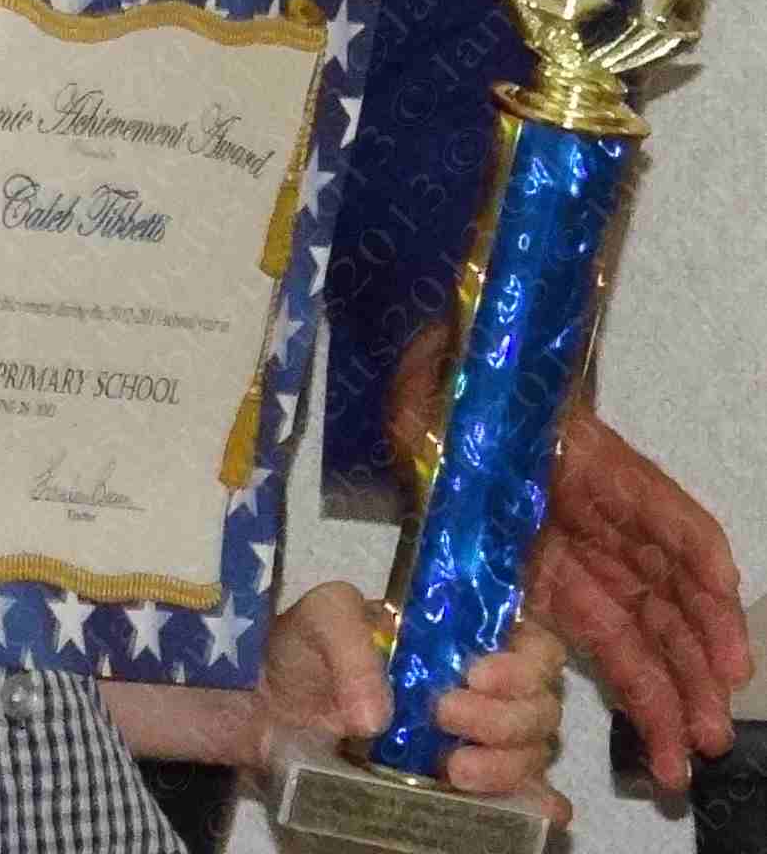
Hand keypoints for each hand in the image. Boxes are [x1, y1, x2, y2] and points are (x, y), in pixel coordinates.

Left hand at [255, 582, 568, 819]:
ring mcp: (474, 744)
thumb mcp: (322, 618)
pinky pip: (516, 804)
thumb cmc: (307, 648)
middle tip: (446, 715)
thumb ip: (350, 648)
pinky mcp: (456, 791)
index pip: (531, 644)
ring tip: (454, 769)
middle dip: (504, 716)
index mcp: (462, 639)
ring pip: (532, 756)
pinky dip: (532, 809)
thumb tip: (376, 718)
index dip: (521, 662)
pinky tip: (530, 815)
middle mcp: (482, 692)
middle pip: (540, 706)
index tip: (474, 674)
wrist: (271, 707)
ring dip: (506, 764)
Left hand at [391, 322, 750, 793]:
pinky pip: (615, 643)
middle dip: (697, 655)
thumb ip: (438, 404)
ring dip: (676, 692)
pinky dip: (641, 691)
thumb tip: (430, 402)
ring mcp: (589, 557)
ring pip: (650, 628)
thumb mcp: (439, 394)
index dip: (693, 550)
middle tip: (709, 725)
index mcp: (587, 463)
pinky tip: (658, 739)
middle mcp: (605, 517)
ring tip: (689, 755)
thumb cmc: (449, 393)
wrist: (441, 396)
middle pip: (669, 587)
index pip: (660, 507)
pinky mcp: (562, 590)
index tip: (717, 590)